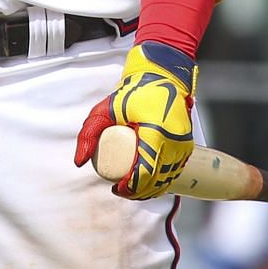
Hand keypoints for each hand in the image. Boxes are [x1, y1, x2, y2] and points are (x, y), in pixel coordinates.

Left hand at [74, 42, 195, 199]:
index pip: (145, 173)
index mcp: (156, 133)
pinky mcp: (188, 144)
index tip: (117, 188)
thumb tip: (79, 161)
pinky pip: (176, 170)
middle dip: (138, 192)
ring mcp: (184, 143)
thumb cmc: (134, 92)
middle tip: (121, 190)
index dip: (131, 187)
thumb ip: (88, 134)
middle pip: (157, 180)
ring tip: (132, 189)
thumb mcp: (104, 110)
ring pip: (168, 178)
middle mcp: (175, 141)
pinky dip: (163, 180)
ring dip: (151, 189)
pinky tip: (149, 182)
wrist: (162, 76)